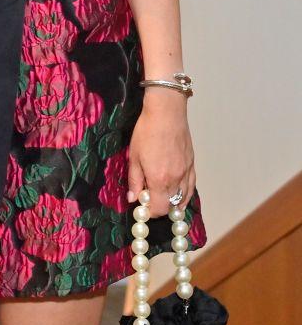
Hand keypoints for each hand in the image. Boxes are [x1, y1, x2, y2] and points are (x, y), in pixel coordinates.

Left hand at [127, 94, 195, 217]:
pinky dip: (185, 194)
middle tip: (149, 200)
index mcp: (159, 179)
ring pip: (183, 198)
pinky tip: (178, 194)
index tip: (142, 206)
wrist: (166, 113)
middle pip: (171, 206)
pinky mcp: (192, 165)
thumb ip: (135, 180)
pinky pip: (191, 187)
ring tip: (162, 197)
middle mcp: (176, 179)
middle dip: (159, 208)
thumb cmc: (147, 131)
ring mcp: (186, 172)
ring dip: (172, 202)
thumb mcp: (134, 157)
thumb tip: (133, 198)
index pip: (158, 208)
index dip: (149, 211)